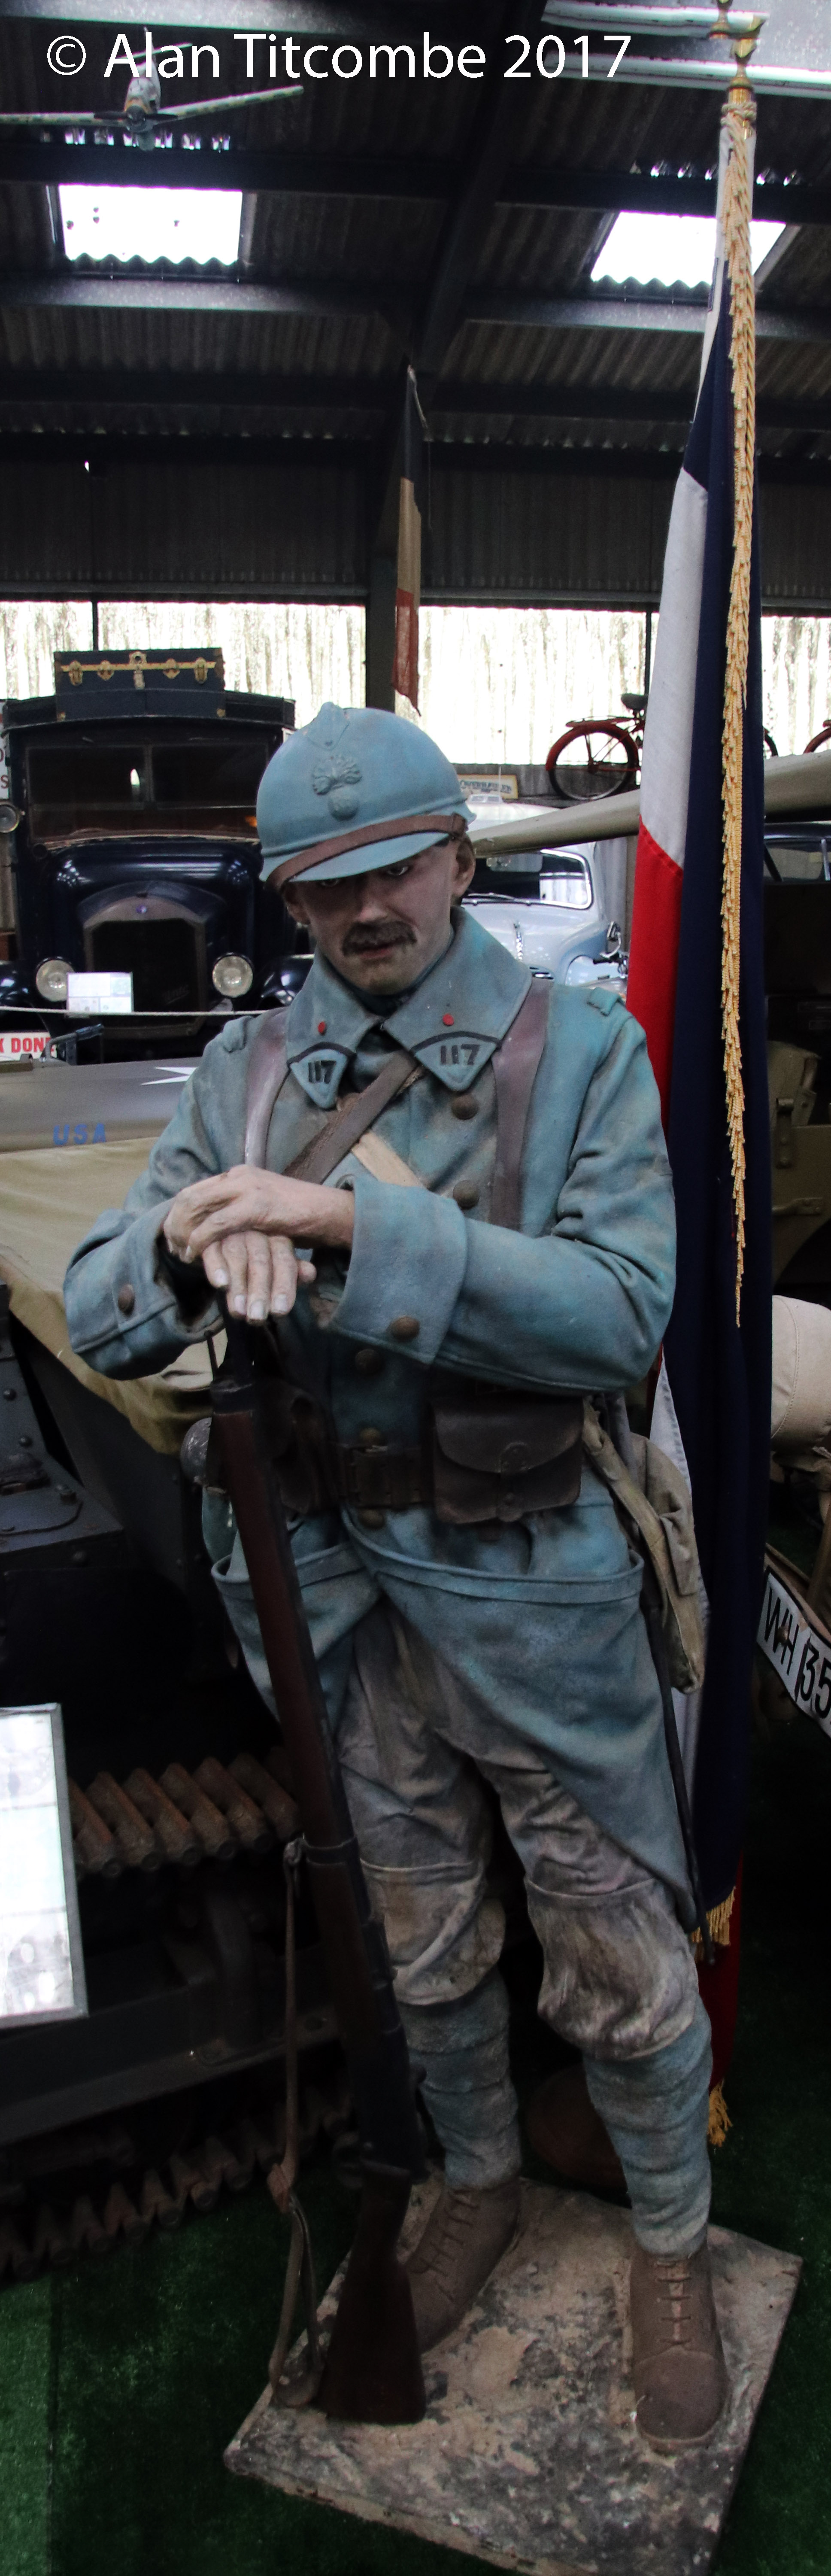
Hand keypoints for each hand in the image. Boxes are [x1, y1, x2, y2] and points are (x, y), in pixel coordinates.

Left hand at [163, 1166, 354, 1322]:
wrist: (329, 1212)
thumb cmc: (299, 1216)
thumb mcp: (262, 1208)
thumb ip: (240, 1209)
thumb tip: (217, 1224)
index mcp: (239, 1175)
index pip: (195, 1189)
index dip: (177, 1213)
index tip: (172, 1235)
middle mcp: (238, 1176)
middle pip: (189, 1196)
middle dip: (174, 1222)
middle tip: (170, 1246)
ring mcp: (246, 1189)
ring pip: (197, 1206)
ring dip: (182, 1232)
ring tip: (180, 1252)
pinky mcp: (255, 1207)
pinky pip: (215, 1224)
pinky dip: (200, 1240)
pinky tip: (195, 1255)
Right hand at [201, 1229, 316, 1320]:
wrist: (218, 1239)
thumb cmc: (253, 1258)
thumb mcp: (275, 1265)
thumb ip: (291, 1271)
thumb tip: (309, 1273)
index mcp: (277, 1237)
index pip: (284, 1260)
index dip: (283, 1286)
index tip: (279, 1312)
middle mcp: (256, 1232)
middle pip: (260, 1260)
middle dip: (260, 1291)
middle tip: (257, 1317)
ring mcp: (232, 1232)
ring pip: (237, 1256)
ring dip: (238, 1286)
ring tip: (239, 1312)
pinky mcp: (208, 1236)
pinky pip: (212, 1250)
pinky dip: (216, 1267)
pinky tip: (220, 1285)